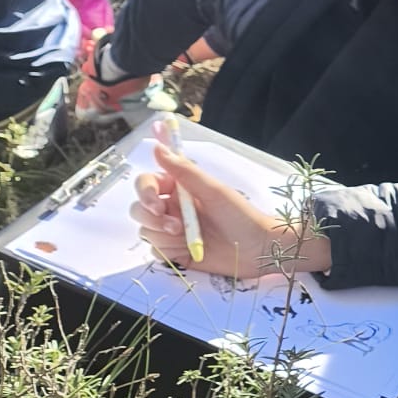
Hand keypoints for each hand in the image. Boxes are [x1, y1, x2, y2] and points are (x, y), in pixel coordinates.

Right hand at [132, 145, 332, 278]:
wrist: (258, 249)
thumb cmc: (240, 215)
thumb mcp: (213, 190)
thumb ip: (184, 170)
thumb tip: (157, 146)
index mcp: (180, 188)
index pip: (146, 183)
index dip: (145, 191)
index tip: (157, 202)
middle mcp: (173, 207)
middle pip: (139, 208)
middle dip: (151, 216)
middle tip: (174, 225)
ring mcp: (172, 231)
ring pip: (146, 230)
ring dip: (161, 234)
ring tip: (186, 236)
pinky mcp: (175, 252)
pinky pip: (156, 250)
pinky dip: (168, 250)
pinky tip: (187, 250)